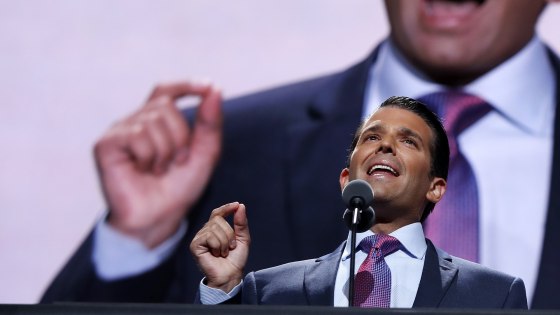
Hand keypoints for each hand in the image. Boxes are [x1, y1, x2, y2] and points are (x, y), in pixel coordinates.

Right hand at [94, 81, 221, 247]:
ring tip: (158, 170)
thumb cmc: (179, 188)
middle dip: (181, 136)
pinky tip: (142, 171)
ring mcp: (119, 132)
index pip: (166, 92)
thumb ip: (210, 124)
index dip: (185, 85)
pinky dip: (149, 156)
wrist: (159, 218)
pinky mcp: (106, 145)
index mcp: (155, 122)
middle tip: (176, 163)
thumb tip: (214, 89)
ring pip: (153, 121)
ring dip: (166, 151)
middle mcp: (135, 122)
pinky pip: (137, 135)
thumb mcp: (204, 155)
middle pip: (166, 106)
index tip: (207, 87)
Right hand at [190, 202, 250, 292]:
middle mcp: (206, 231)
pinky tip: (216, 254)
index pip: (218, 213)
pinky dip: (217, 245)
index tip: (236, 205)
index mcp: (215, 229)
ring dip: (225, 242)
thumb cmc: (235, 260)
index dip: (226, 208)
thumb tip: (240, 206)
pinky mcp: (195, 245)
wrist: (230, 275)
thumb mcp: (243, 239)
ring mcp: (199, 238)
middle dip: (230, 234)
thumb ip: (241, 223)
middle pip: (219, 220)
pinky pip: (209, 236)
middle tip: (231, 248)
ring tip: (223, 253)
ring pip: (214, 228)